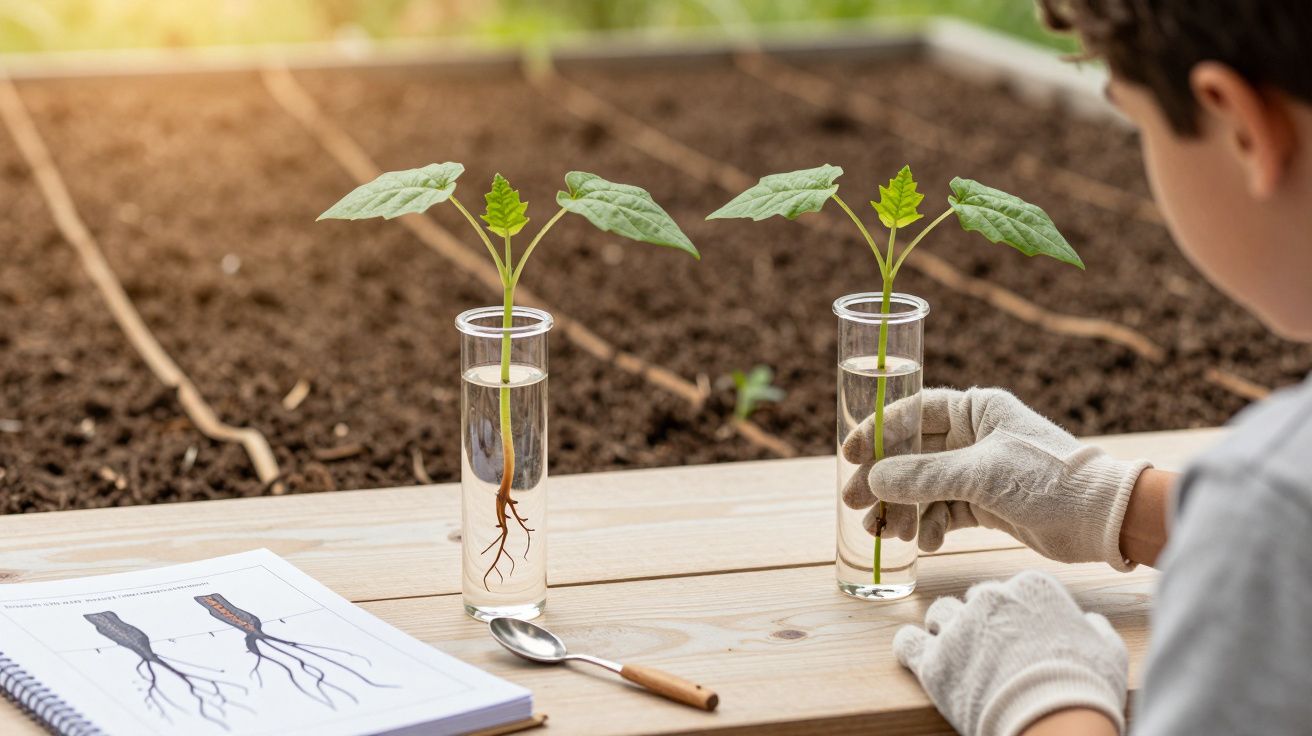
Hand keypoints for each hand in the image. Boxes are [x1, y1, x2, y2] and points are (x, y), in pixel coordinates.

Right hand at [842, 387, 1149, 568]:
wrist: (1102, 521)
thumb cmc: (1047, 481)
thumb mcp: (981, 474)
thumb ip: (924, 476)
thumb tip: (873, 480)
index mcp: (977, 409)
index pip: (914, 412)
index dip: (877, 433)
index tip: (849, 455)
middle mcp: (974, 436)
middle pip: (911, 454)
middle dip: (883, 481)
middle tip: (855, 504)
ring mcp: (978, 471)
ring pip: (923, 487)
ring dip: (903, 510)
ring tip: (888, 534)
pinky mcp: (985, 503)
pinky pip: (943, 511)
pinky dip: (932, 526)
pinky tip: (928, 542)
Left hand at [895, 570, 1127, 735]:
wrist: (1055, 723)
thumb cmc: (1086, 689)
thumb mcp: (1109, 651)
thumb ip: (1095, 628)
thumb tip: (1089, 621)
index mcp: (1031, 587)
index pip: (1013, 590)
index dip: (1017, 616)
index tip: (1022, 638)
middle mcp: (991, 598)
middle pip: (976, 600)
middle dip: (981, 622)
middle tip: (990, 653)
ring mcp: (959, 627)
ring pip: (939, 614)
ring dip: (945, 631)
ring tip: (956, 656)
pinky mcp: (934, 660)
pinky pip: (907, 642)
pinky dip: (911, 649)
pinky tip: (919, 659)